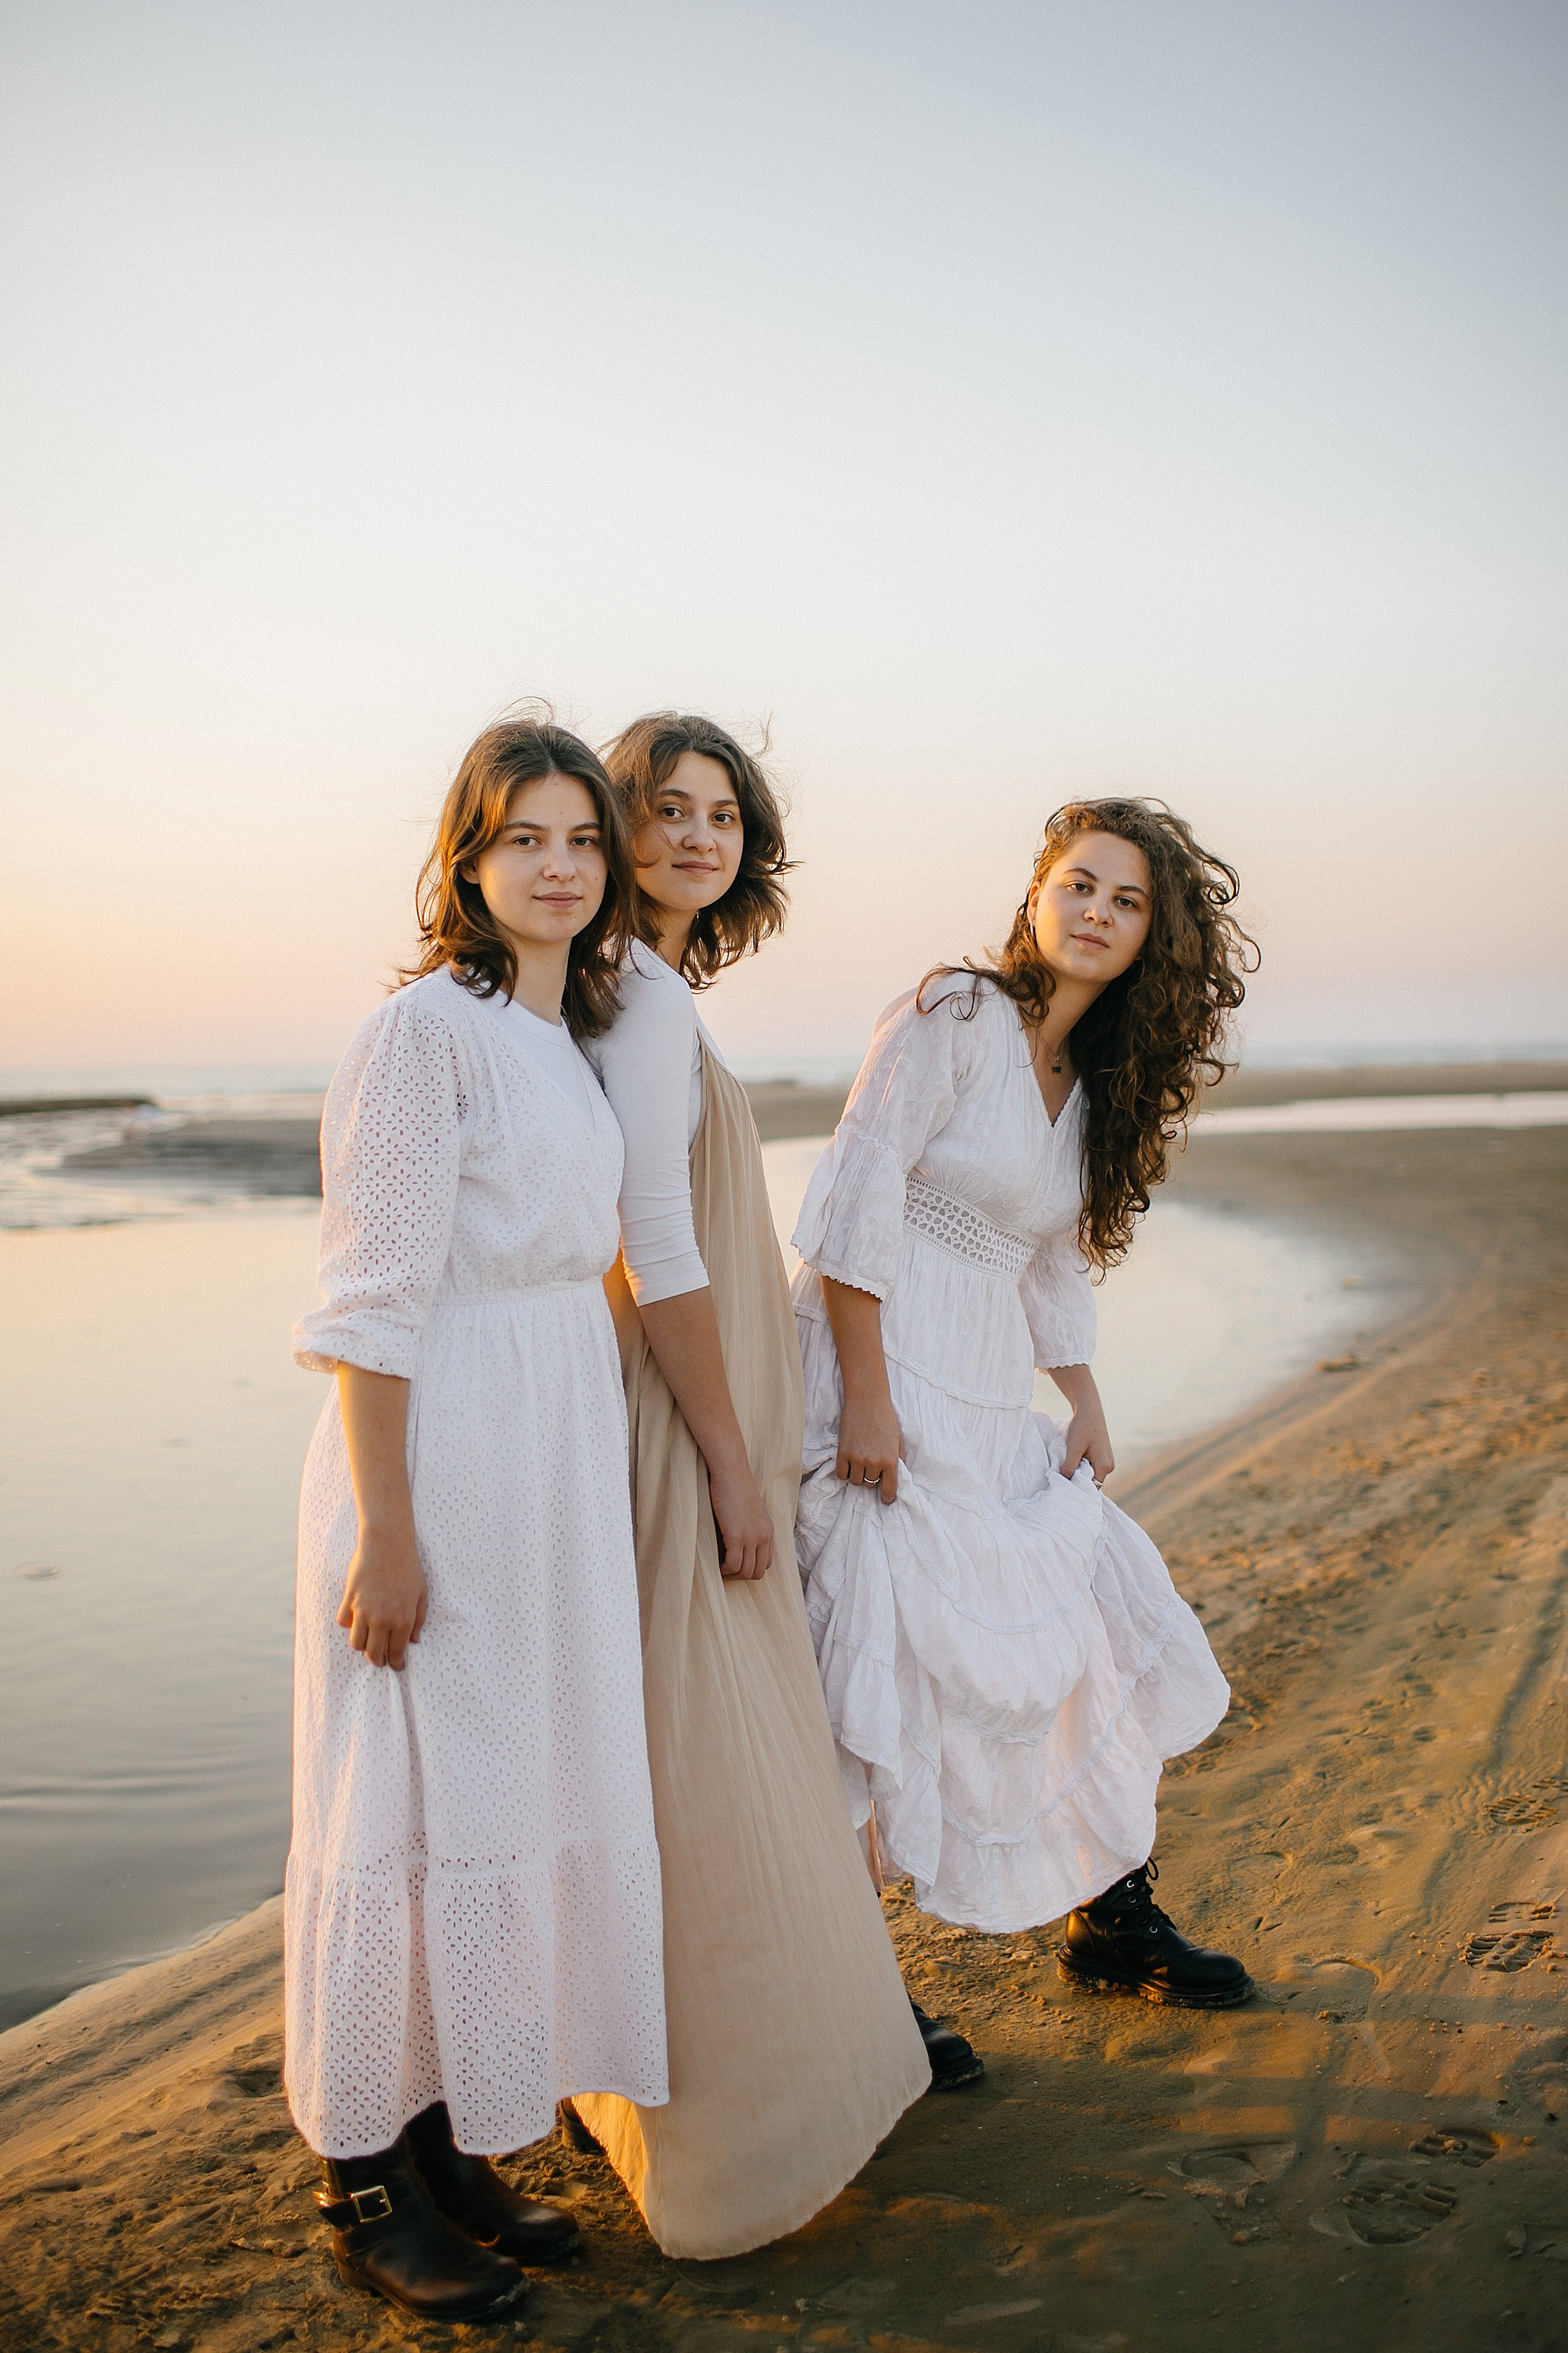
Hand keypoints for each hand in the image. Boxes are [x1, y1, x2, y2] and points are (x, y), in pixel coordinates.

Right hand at [336, 1526, 427, 1668]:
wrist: (387, 1544)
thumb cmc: (408, 1567)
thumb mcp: (422, 1594)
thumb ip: (418, 1620)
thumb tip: (414, 1641)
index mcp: (402, 1620)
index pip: (396, 1652)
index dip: (396, 1663)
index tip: (396, 1666)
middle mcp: (381, 1620)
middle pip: (373, 1653)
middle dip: (378, 1660)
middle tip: (380, 1660)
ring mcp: (363, 1611)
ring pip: (356, 1643)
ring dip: (362, 1646)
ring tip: (368, 1642)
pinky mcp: (349, 1599)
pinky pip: (343, 1621)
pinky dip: (348, 1624)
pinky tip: (356, 1620)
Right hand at [708, 1463, 774, 1579]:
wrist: (731, 1473)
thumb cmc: (736, 1488)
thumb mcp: (751, 1510)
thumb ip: (751, 1526)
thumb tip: (740, 1538)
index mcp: (769, 1531)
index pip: (766, 1562)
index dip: (751, 1568)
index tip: (737, 1564)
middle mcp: (764, 1537)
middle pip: (758, 1572)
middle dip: (741, 1576)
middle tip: (726, 1570)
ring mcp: (752, 1538)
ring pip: (746, 1572)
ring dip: (732, 1574)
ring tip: (720, 1568)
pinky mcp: (737, 1537)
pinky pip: (733, 1565)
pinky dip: (724, 1569)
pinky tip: (717, 1564)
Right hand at [836, 1393, 903, 1504]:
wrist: (867, 1400)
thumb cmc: (885, 1417)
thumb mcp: (898, 1439)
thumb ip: (898, 1459)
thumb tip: (898, 1475)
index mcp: (890, 1460)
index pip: (888, 1489)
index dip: (887, 1497)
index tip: (885, 1500)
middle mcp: (874, 1463)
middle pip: (870, 1485)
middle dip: (872, 1478)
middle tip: (871, 1466)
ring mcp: (857, 1459)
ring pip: (856, 1481)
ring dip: (858, 1475)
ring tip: (860, 1462)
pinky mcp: (842, 1453)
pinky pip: (842, 1474)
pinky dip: (845, 1472)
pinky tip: (849, 1463)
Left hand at [1060, 1398, 1113, 1484]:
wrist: (1088, 1408)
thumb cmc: (1082, 1427)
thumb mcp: (1073, 1449)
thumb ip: (1069, 1467)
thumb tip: (1063, 1482)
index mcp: (1105, 1466)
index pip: (1091, 1488)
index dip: (1078, 1489)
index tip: (1064, 1487)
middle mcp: (1109, 1465)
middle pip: (1091, 1482)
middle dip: (1077, 1480)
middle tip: (1062, 1477)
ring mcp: (1107, 1460)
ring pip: (1090, 1473)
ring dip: (1078, 1472)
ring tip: (1067, 1465)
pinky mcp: (1102, 1454)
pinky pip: (1091, 1466)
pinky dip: (1081, 1465)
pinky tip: (1072, 1458)